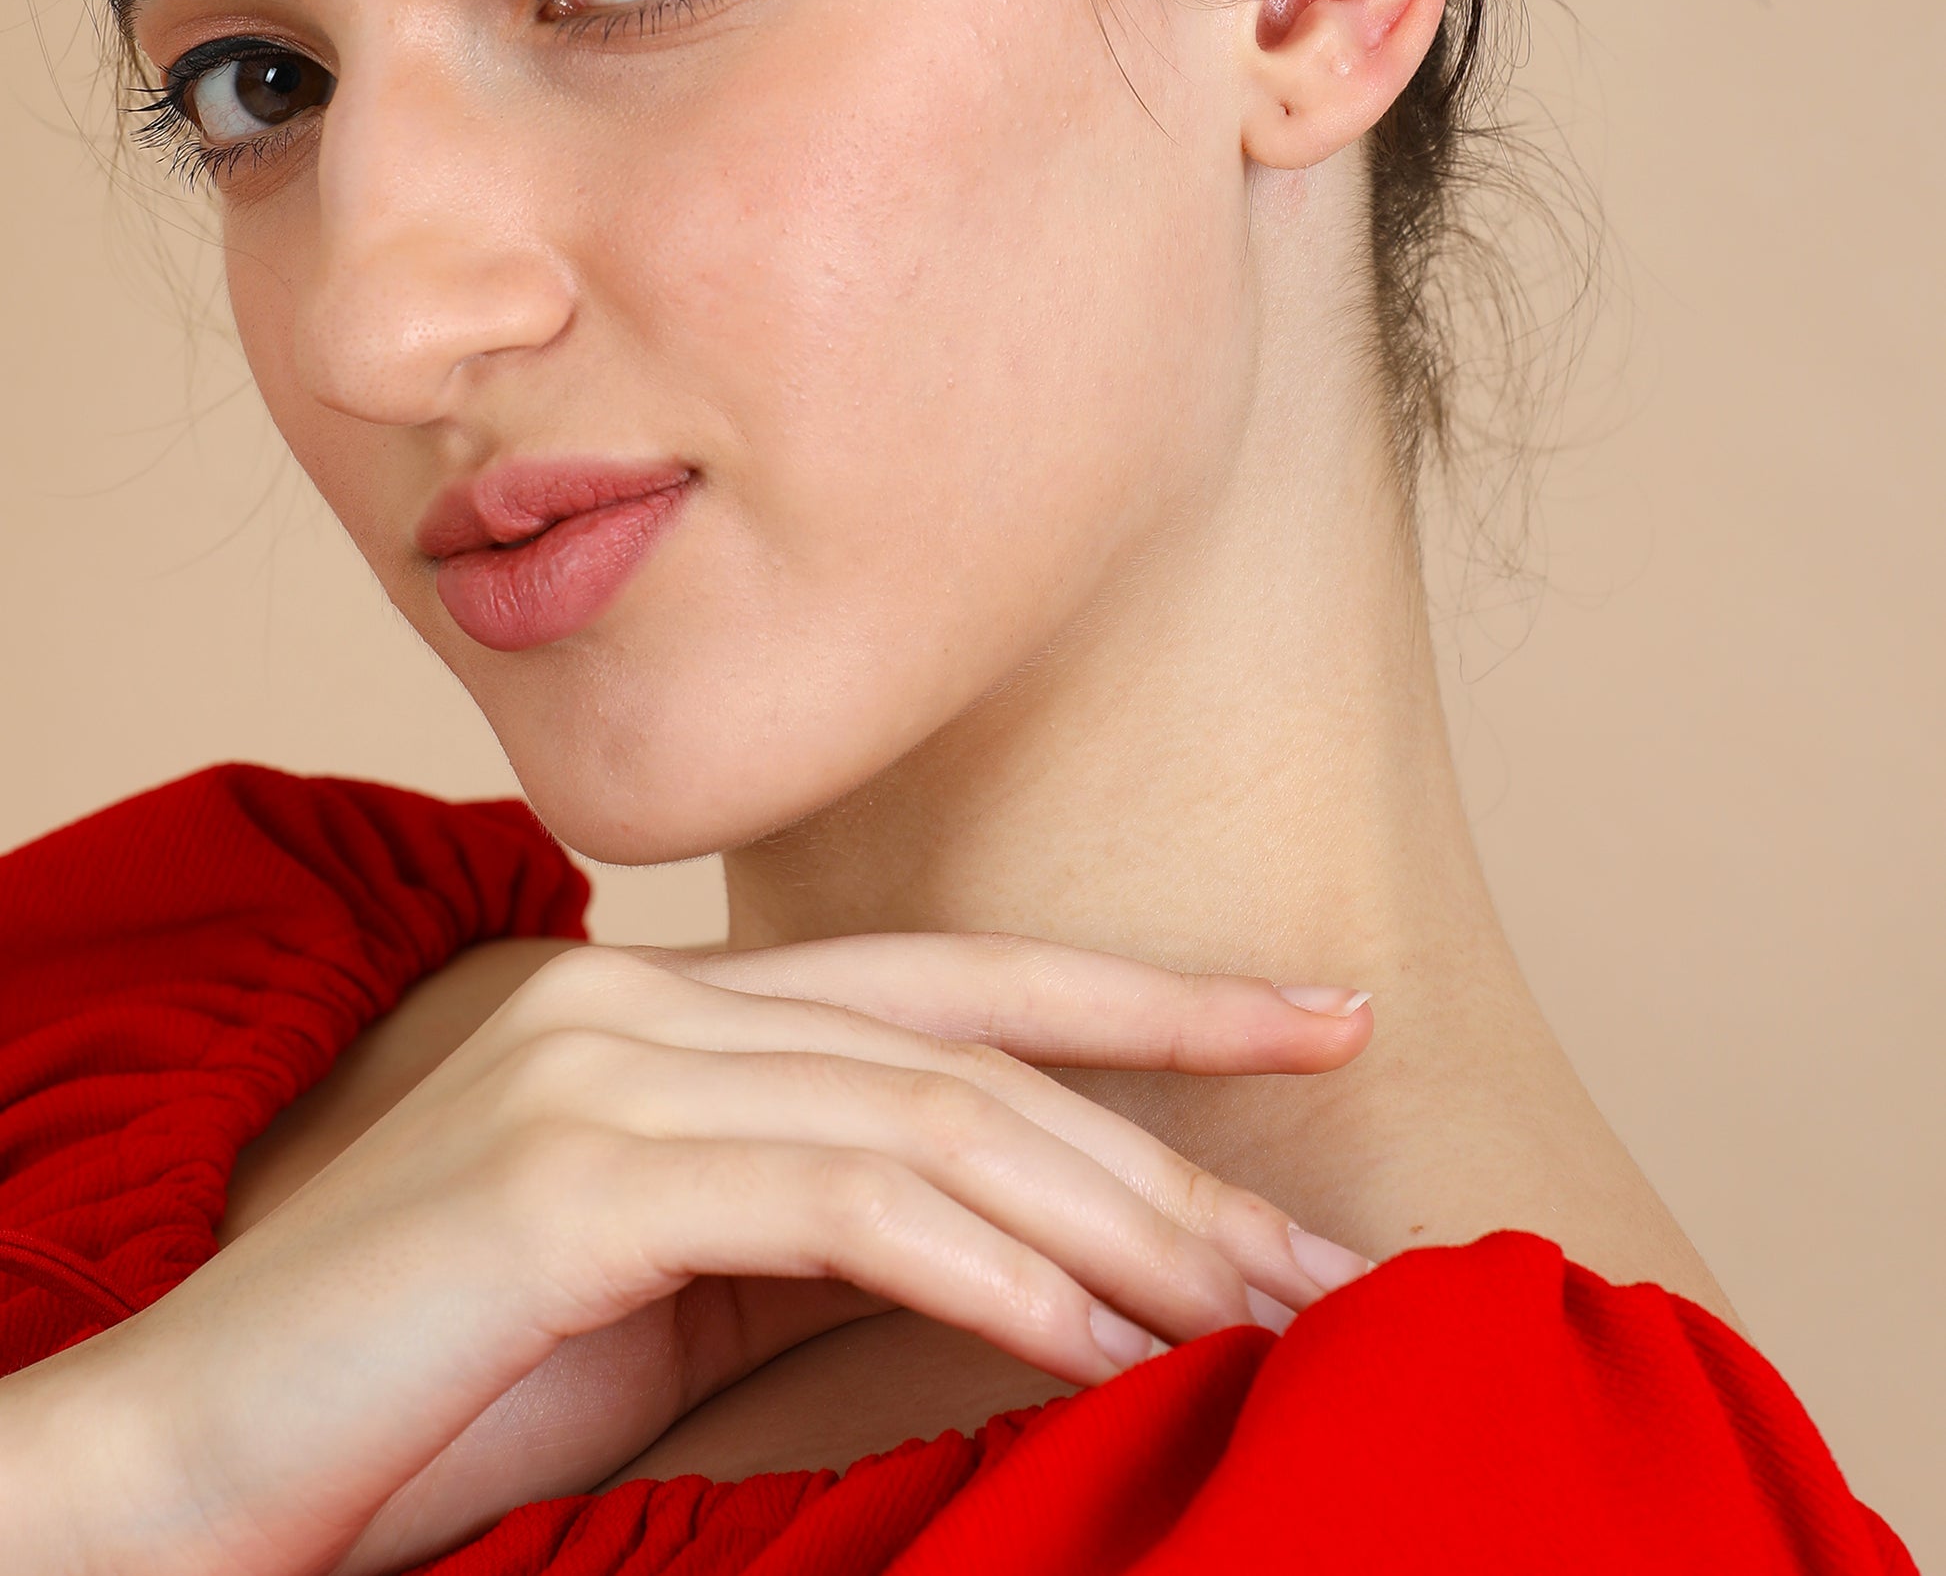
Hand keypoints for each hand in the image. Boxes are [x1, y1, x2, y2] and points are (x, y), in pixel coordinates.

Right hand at [11, 936, 1371, 1575]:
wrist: (189, 1460)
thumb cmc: (431, 1394)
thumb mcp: (668, 1302)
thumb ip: (813, 1239)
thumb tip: (1031, 1265)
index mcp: (673, 1012)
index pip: (955, 983)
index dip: (1147, 1003)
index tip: (1315, 1018)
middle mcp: (645, 999)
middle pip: (972, 1052)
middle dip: (1173, 1140)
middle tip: (1330, 1234)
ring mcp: (604, 1065)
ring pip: (930, 1115)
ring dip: (1116, 1217)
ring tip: (1256, 1303)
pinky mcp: (571, 1168)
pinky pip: (833, 1203)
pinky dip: (987, 1267)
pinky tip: (1094, 1333)